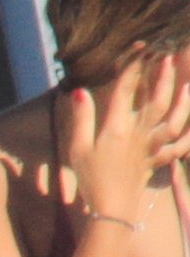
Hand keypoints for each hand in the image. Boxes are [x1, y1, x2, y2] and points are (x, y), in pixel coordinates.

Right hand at [68, 56, 189, 220]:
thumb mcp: (78, 149)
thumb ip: (81, 119)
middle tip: (169, 56)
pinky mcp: (157, 160)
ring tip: (187, 83)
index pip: (126, 90)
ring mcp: (151, 147)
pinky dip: (189, 136)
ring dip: (182, 100)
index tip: (140, 47)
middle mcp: (139, 134)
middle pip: (157, 100)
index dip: (134, 66)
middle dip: (164, 76)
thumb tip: (80, 92)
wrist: (111, 209)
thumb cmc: (91, 179)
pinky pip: (179, 146)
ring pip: (174, 119)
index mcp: (117, 128)